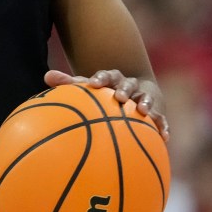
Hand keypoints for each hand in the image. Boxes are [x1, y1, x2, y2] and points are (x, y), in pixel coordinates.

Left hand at [45, 68, 169, 140]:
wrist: (134, 91)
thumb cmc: (103, 92)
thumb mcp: (87, 87)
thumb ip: (68, 83)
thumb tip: (47, 76)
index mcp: (113, 79)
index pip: (107, 75)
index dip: (101, 79)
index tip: (94, 84)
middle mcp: (130, 85)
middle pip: (129, 84)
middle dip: (125, 90)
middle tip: (121, 97)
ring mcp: (145, 97)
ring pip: (148, 98)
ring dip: (147, 104)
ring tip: (145, 112)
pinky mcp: (157, 110)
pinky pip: (161, 119)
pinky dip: (163, 126)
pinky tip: (164, 137)